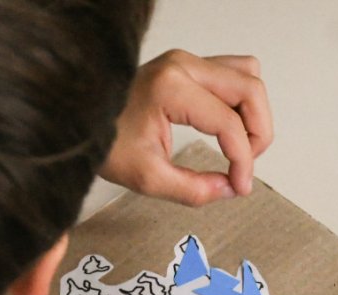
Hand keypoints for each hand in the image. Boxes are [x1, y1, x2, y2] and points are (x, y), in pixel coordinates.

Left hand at [99, 50, 272, 206]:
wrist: (79, 117)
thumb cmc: (103, 139)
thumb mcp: (147, 177)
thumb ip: (193, 189)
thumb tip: (229, 189)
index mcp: (171, 88)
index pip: (230, 124)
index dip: (244, 160)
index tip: (240, 186)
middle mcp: (183, 66)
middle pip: (251, 90)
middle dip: (258, 133)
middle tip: (245, 166)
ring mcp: (187, 62)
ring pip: (248, 76)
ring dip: (253, 113)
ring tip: (240, 147)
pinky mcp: (188, 66)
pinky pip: (234, 74)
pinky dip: (242, 102)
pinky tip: (230, 129)